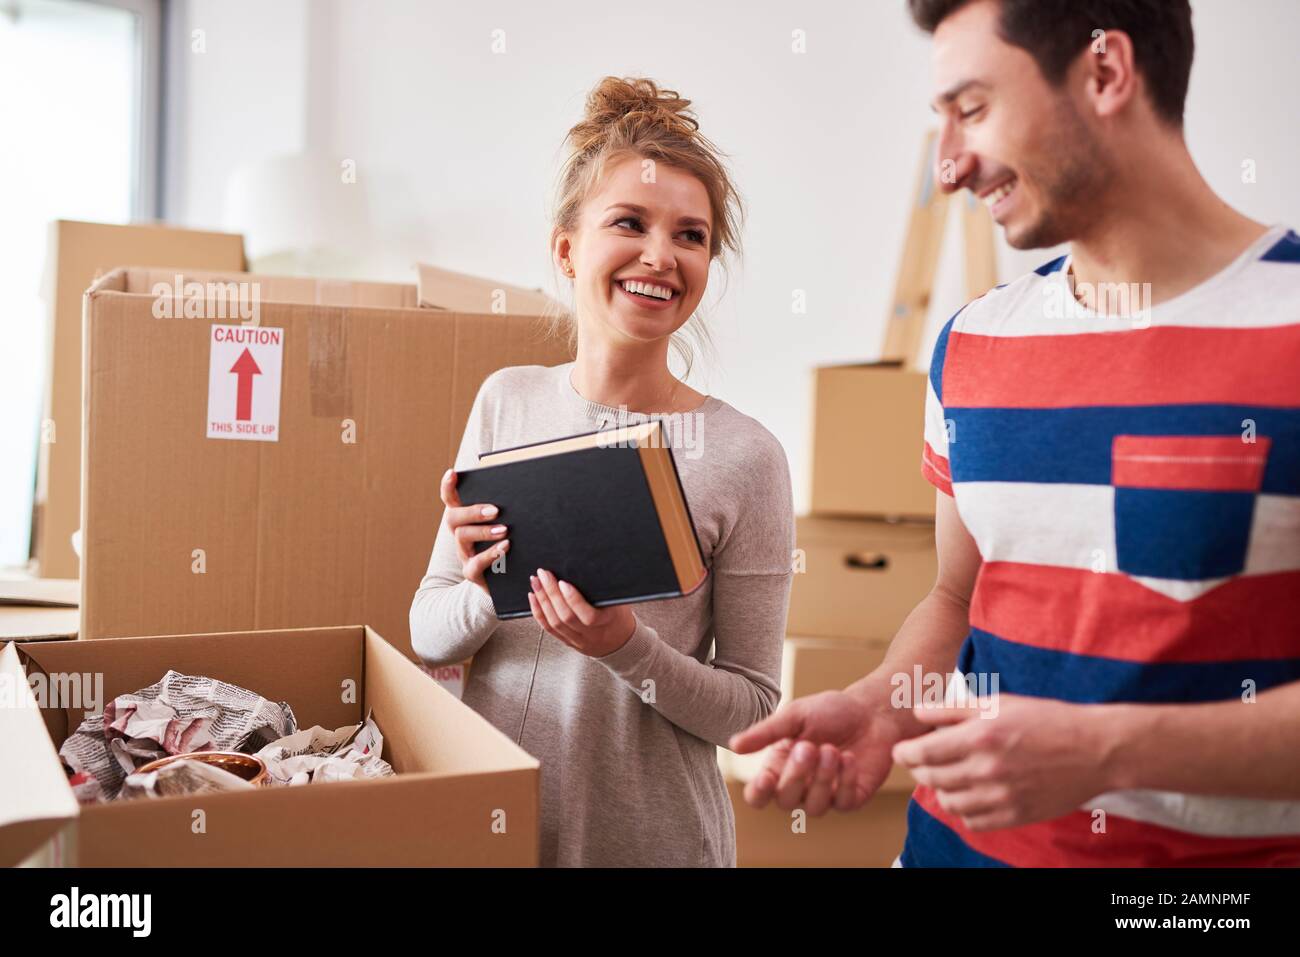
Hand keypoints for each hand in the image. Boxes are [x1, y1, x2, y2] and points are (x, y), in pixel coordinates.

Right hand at [440, 468, 508, 593]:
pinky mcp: (472, 572)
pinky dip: (490, 554)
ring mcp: (464, 553)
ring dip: (484, 531)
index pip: (450, 500)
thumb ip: (506, 509)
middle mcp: (460, 534)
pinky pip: (475, 563)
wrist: (507, 577)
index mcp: (465, 519)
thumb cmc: (508, 543)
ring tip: (505, 530)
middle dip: (473, 511)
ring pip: (462, 537)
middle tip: (495, 510)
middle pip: (453, 518)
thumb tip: (525, 490)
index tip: (452, 473)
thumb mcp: (505, 523)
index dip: (448, 486)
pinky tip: (505, 547)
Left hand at [528, 568, 634, 657]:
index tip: (563, 582)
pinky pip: (548, 629)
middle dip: (551, 593)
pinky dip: (538, 612)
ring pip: (554, 623)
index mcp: (606, 623)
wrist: (619, 642)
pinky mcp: (566, 641)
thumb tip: (588, 566)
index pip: (588, 616)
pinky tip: (533, 598)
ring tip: (536, 582)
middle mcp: (590, 634)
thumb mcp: (617, 602)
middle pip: (565, 617)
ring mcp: (577, 640)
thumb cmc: (618, 617)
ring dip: (542, 600)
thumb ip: (603, 589)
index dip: (573, 599)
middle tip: (543, 574)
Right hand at [729, 683, 918, 815]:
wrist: (872, 711)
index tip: (766, 776)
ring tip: (832, 749)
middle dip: (796, 775)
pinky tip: (849, 758)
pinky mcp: (851, 798)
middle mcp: (800, 786)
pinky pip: (842, 802)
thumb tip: (733, 745)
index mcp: (779, 766)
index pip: (759, 795)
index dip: (759, 792)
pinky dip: (844, 780)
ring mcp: (826, 794)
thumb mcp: (795, 716)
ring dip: (821, 778)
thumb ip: (765, 732)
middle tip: (809, 746)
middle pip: (785, 801)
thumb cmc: (831, 711)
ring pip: (813, 808)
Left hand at [892, 693, 1116, 831]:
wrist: (1094, 749)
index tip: (902, 751)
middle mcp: (987, 769)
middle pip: (932, 778)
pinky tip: (970, 794)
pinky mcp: (1015, 816)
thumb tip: (917, 713)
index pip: (923, 753)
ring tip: (946, 777)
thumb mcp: (997, 703)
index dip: (905, 754)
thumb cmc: (1045, 719)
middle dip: (918, 770)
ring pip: (950, 803)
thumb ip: (953, 710)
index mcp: (980, 737)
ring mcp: (1002, 797)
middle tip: (920, 761)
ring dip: (941, 790)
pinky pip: (973, 821)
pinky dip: (964, 810)